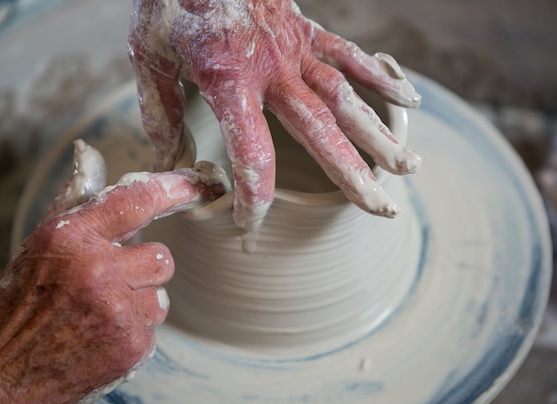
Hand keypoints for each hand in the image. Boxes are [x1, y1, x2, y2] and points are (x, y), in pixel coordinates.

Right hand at [0, 141, 226, 403]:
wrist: (1, 375)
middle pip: (161, 256)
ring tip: (102, 312)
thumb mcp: (41, 245)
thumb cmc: (20, 305)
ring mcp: (116, 309)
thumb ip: (74, 200)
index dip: (176, 189)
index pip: (136, 200)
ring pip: (161, 294)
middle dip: (144, 269)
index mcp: (71, 236)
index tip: (201, 185)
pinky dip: (133, 330)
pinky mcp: (131, 344)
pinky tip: (101, 336)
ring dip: (140, 302)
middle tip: (113, 283)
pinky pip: (153, 325)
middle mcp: (96, 269)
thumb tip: (89, 155)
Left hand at [128, 0, 421, 234]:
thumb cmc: (168, 1)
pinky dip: (379, 78)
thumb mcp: (148, 55)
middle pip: (321, 131)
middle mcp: (272, 68)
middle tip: (383, 208)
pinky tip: (409, 101)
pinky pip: (349, 54)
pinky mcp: (305, 28)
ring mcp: (294, 47)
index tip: (251, 228)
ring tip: (407, 167)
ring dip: (378, 134)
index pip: (252, 153)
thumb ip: (160, 111)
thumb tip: (167, 161)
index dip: (254, 198)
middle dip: (353, 175)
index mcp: (229, 80)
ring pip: (345, 98)